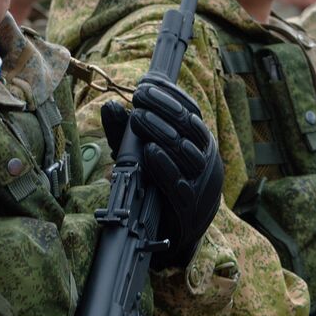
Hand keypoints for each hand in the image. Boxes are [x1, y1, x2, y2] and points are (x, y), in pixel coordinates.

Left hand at [100, 73, 222, 270]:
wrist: (175, 235)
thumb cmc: (159, 187)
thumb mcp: (141, 156)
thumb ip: (126, 134)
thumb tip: (109, 107)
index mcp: (199, 142)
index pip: (191, 109)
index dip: (170, 93)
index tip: (147, 81)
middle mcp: (206, 158)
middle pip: (189, 125)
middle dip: (163, 106)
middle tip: (139, 95)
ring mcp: (201, 182)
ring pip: (186, 151)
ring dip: (161, 131)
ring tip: (138, 117)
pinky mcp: (190, 206)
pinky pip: (179, 182)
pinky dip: (164, 165)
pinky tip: (149, 152)